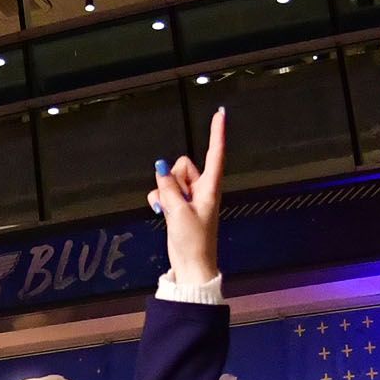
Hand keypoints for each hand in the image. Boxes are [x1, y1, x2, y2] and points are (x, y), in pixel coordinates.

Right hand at [148, 107, 224, 286]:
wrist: (191, 266)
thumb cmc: (194, 242)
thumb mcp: (179, 212)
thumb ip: (168, 188)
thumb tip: (160, 167)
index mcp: (210, 188)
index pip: (215, 154)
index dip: (217, 133)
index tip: (220, 113)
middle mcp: (201, 189)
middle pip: (182, 166)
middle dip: (174, 179)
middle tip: (177, 202)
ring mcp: (188, 198)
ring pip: (170, 179)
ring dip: (165, 192)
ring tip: (171, 212)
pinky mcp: (178, 206)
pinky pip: (162, 192)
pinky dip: (159, 200)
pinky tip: (162, 213)